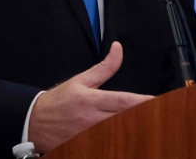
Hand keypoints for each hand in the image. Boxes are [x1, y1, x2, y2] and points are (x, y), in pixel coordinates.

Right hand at [28, 41, 152, 152]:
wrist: (34, 122)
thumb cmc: (60, 100)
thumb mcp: (80, 80)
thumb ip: (104, 68)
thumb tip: (118, 48)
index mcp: (91, 100)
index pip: (122, 101)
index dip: (142, 101)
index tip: (158, 101)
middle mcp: (92, 120)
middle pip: (124, 119)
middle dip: (143, 117)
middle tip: (161, 114)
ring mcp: (89, 136)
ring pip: (118, 134)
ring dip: (133, 130)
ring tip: (151, 127)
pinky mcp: (85, 146)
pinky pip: (106, 145)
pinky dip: (118, 141)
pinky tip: (130, 140)